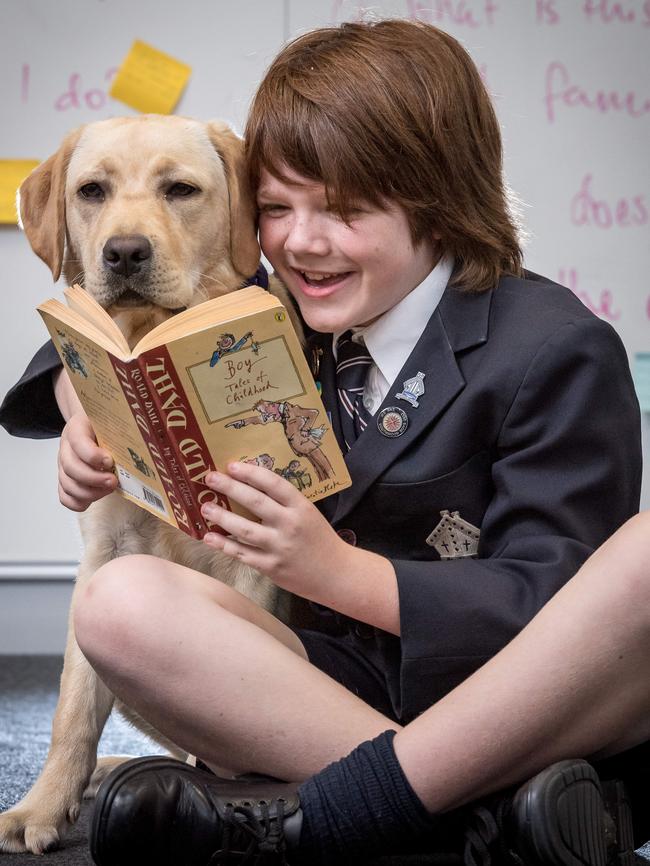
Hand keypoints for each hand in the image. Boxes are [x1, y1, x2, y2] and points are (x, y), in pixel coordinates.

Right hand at [57, 411, 116, 511]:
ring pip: (68, 484)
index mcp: (77, 428)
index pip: (78, 441)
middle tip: (113, 481)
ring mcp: (63, 466)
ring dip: (90, 493)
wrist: (89, 426)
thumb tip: (144, 445)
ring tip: (109, 489)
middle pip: (70, 467)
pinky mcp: (66, 480)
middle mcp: (66, 448)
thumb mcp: (110, 420)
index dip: (92, 455)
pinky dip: (79, 502)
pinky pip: (65, 497)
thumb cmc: (103, 425)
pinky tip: (95, 498)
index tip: (110, 461)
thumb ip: (119, 430)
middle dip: (93, 479)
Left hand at [200, 462, 346, 595]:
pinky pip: (242, 554)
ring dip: (222, 517)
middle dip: (230, 488)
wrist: (335, 574)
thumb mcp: (308, 514)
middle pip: (255, 502)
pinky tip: (209, 537)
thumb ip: (284, 504)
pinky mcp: (271, 567)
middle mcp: (290, 525)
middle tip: (210, 478)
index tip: (232, 465)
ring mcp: (279, 548)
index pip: (274, 484)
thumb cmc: (319, 539)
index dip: (251, 473)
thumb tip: (249, 487)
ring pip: (244, 530)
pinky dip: (224, 545)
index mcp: (301, 508)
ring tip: (205, 507)